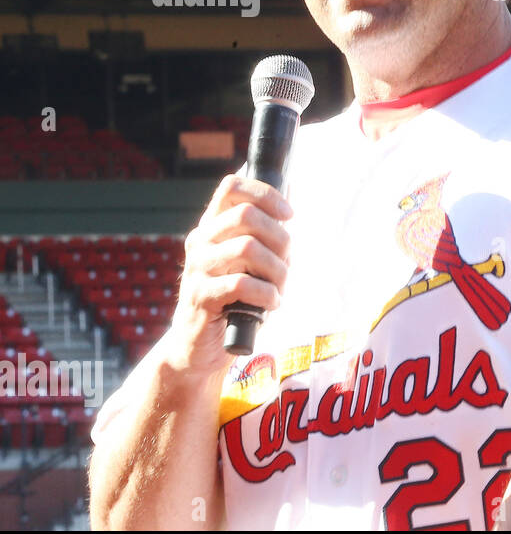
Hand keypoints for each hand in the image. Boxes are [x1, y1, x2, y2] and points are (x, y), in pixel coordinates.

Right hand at [166, 174, 293, 380]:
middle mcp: (201, 241)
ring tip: (279, 288)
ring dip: (277, 270)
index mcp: (212, 226)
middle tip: (287, 263)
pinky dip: (267, 293)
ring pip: (248, 247)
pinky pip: (242, 283)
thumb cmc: (234, 299)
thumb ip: (266, 232)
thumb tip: (290, 189)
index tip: (289, 215)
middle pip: (246, 215)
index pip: (231, 187)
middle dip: (280, 238)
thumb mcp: (251, 260)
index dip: (265, 193)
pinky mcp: (200, 296)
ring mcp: (197, 268)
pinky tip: (271, 303)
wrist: (199, 346)